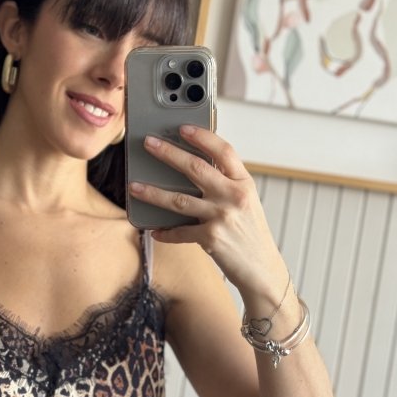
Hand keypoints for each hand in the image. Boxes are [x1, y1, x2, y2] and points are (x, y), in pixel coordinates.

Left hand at [128, 126, 285, 298]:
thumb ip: (226, 184)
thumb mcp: (246, 202)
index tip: (183, 127)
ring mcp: (222, 216)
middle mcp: (234, 196)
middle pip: (195, 168)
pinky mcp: (211, 238)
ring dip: (152, 193)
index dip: (202, 136)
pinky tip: (154, 230)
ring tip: (134, 187)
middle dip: (168, 153)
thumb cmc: (250, 234)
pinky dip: (165, 232)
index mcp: (244, 182)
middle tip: (149, 143)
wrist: (262, 269)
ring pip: (179, 199)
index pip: (223, 150)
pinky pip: (179, 232)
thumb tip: (191, 168)